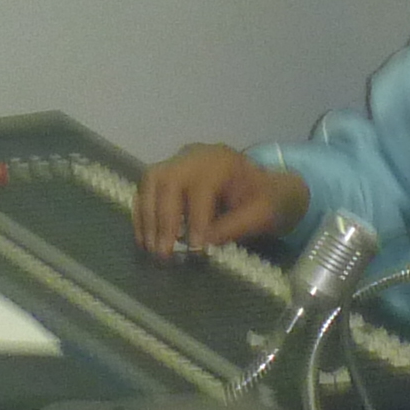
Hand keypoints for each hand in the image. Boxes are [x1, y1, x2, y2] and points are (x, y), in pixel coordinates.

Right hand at [132, 145, 308, 259]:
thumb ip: (235, 226)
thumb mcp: (262, 214)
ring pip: (151, 181)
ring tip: (150, 248)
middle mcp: (196, 156)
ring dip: (147, 217)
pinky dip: (142, 213)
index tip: (195, 249)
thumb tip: (204, 242)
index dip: (196, 219)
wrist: (267, 189)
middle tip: (163, 253)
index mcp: (223, 161)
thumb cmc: (266, 201)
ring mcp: (178, 161)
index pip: (202, 187)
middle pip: (169, 180)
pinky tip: (145, 239)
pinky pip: (146, 189)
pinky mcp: (167, 173)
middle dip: (163, 219)